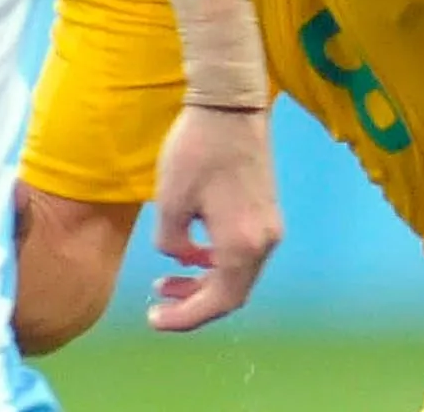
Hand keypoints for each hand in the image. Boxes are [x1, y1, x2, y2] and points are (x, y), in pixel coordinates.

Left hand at [147, 104, 281, 333]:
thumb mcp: (170, 202)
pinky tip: (190, 253)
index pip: (217, 301)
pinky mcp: (266, 212)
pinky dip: (217, 263)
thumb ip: (171, 243)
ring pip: (238, 274)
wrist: (231, 105)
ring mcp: (269, 227)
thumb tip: (181, 256)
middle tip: (158, 303)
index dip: (184, 317)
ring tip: (166, 281)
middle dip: (194, 304)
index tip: (154, 319)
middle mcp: (263, 242)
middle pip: (232, 294)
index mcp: (241, 245)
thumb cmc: (196, 151)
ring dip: (204, 283)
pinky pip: (243, 253)